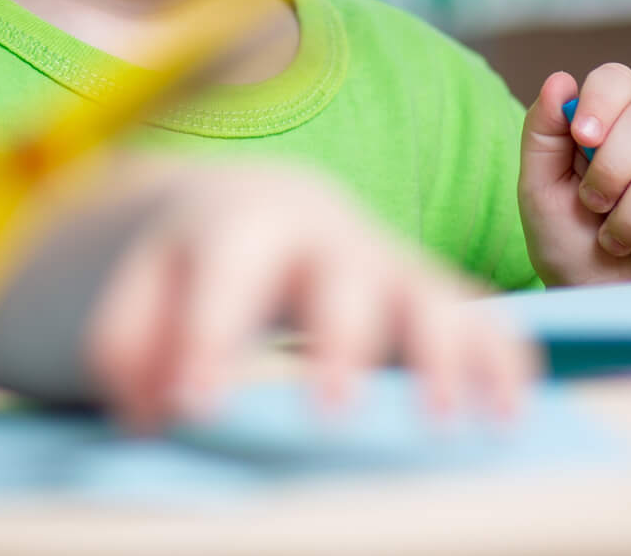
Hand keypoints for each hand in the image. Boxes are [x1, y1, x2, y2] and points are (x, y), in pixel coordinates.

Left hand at [81, 164, 534, 432]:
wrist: (260, 208)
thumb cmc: (195, 266)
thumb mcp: (144, 286)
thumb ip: (127, 341)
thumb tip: (150, 408)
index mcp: (244, 225)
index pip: (226, 273)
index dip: (208, 335)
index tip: (194, 405)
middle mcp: (327, 239)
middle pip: (342, 279)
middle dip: (339, 342)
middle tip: (329, 411)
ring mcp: (389, 266)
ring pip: (430, 297)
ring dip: (441, 356)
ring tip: (440, 421)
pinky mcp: (435, 299)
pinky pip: (485, 325)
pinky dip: (500, 366)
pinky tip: (503, 418)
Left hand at [518, 65, 630, 285]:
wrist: (590, 300)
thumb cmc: (564, 242)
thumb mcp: (537, 187)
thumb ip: (543, 132)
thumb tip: (561, 80)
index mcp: (608, 128)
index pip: (618, 80)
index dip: (603, 100)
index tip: (583, 138)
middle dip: (610, 171)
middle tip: (591, 205)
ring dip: (627, 217)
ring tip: (612, 239)